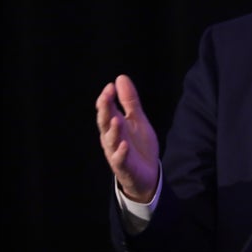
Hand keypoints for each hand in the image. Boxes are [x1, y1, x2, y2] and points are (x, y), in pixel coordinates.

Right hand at [96, 74, 159, 202]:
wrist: (147, 174)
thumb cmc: (138, 145)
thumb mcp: (136, 119)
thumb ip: (129, 101)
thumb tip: (120, 78)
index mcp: (114, 125)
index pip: (106, 110)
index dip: (106, 99)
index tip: (110, 86)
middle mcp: (111, 138)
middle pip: (104, 122)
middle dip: (105, 109)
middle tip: (106, 95)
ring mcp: (116, 152)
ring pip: (111, 140)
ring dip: (113, 130)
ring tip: (116, 119)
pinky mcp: (124, 166)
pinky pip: (120, 159)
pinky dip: (121, 152)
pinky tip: (124, 145)